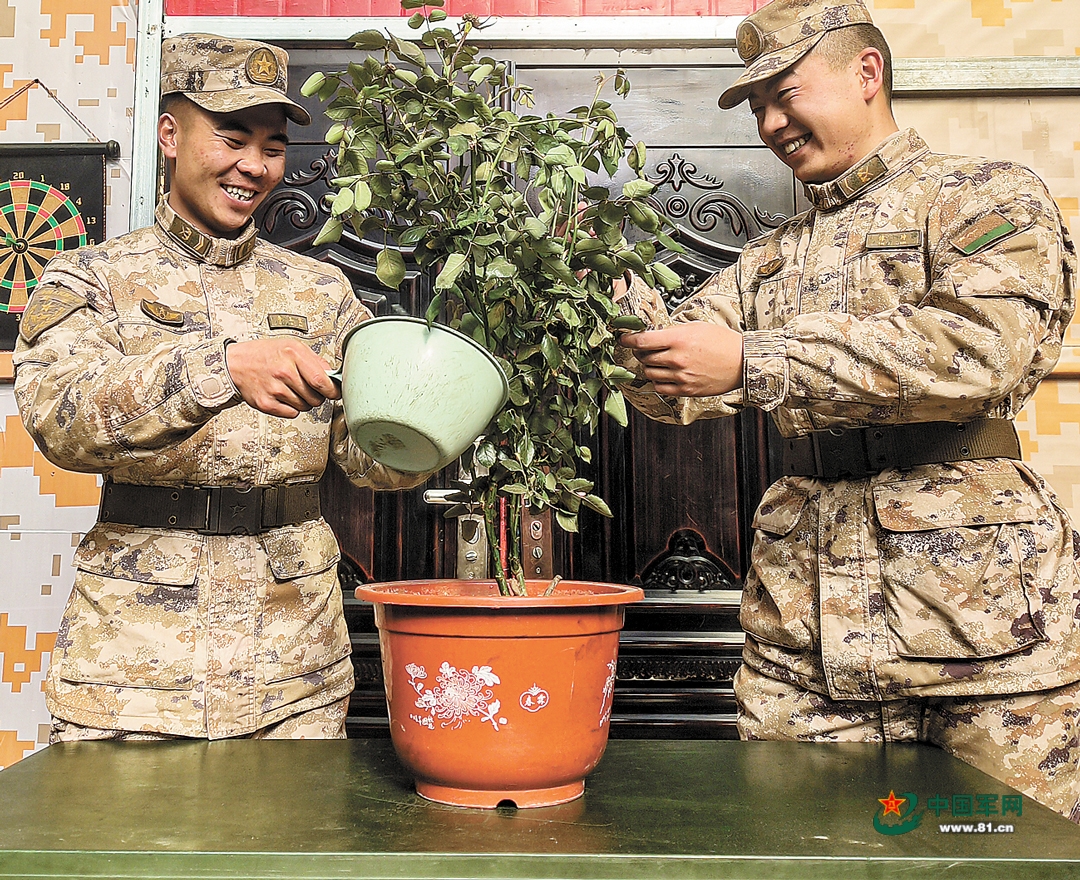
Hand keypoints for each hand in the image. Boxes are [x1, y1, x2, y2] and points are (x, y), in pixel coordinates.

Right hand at [225, 338, 339, 417]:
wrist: (235, 364)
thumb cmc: (264, 354)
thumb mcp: (291, 346)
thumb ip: (315, 360)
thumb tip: (333, 376)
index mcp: (293, 354)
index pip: (322, 380)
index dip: (333, 390)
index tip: (335, 392)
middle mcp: (284, 372)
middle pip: (316, 397)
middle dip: (317, 395)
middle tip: (308, 388)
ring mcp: (274, 389)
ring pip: (305, 407)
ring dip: (303, 401)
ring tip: (292, 389)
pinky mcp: (266, 403)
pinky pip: (292, 414)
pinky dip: (291, 408)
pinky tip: (284, 397)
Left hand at [618, 322, 743, 396]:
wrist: (742, 361)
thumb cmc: (723, 342)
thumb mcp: (696, 327)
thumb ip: (673, 331)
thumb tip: (653, 333)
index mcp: (678, 339)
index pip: (642, 340)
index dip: (628, 340)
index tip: (623, 339)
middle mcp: (677, 359)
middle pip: (643, 357)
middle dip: (641, 352)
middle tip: (646, 348)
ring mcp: (681, 376)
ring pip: (650, 373)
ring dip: (649, 366)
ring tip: (658, 361)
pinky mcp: (686, 389)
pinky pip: (660, 387)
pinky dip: (658, 381)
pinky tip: (665, 374)